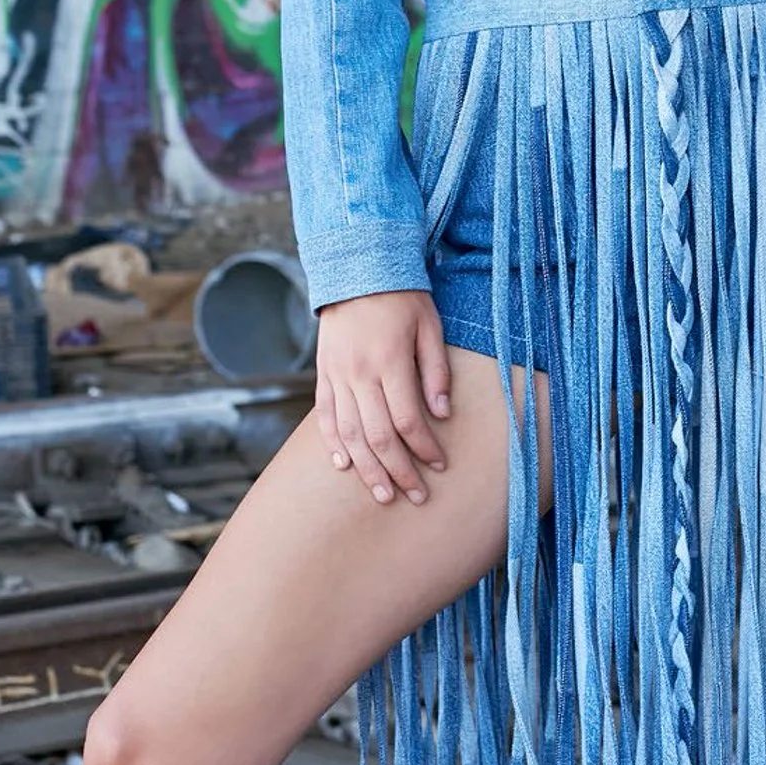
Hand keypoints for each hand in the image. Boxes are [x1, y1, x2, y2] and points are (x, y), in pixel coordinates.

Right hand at [313, 291, 453, 505]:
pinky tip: (344, 465)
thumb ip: (436, 370)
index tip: (440, 465)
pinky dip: (333, 443)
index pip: (407, 419)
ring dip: (367, 468)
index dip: (424, 447)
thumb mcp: (430, 326)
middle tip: (415, 495)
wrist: (357, 269)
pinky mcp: (323, 373)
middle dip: (398, 471)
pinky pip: (325, 416)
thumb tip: (442, 413)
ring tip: (382, 494)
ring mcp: (337, 375)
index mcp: (390, 361)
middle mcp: (359, 373)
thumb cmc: (403, 297)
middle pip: (377, 436)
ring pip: (350, 434)